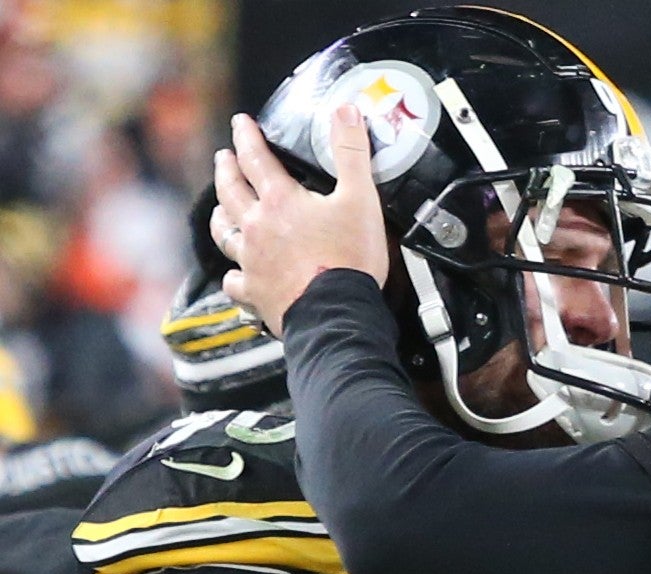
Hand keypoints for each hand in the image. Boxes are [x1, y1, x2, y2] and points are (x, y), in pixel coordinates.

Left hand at [211, 106, 389, 335]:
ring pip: (225, 234)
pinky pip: (235, 283)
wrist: (337, 314)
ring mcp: (252, 262)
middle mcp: (258, 228)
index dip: (247, 137)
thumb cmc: (348, 260)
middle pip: (231, 192)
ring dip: (221, 217)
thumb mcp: (361, 199)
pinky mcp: (256, 293)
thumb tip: (345, 112)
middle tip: (224, 158)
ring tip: (221, 209)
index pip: (256, 158)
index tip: (241, 124)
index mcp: (280, 201)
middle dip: (226, 170)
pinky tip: (237, 276)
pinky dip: (234, 277)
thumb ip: (352, 153)